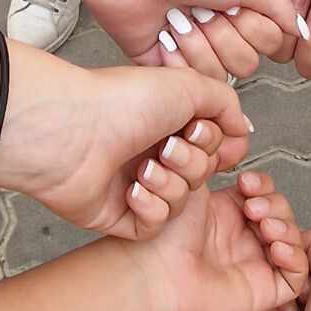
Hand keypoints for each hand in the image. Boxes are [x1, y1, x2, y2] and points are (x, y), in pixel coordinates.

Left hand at [0, 54, 252, 238]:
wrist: (69, 131)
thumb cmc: (120, 102)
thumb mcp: (188, 85)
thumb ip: (226, 103)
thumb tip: (241, 129)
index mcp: (168, 120)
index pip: (216, 146)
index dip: (217, 144)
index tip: (201, 132)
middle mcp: (153, 150)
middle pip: (204, 173)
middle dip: (192, 161)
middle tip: (166, 146)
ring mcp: (137, 184)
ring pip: (183, 202)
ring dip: (170, 184)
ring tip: (142, 168)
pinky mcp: (121, 215)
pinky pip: (156, 225)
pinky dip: (150, 208)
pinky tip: (131, 191)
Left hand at [76, 0, 295, 80]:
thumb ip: (278, 7)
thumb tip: (302, 31)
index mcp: (238, 10)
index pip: (268, 44)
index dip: (253, 29)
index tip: (234, 5)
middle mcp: (217, 31)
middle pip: (243, 65)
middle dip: (223, 37)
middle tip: (202, 10)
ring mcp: (190, 49)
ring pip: (215, 77)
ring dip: (198, 45)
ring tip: (178, 18)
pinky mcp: (161, 65)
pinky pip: (185, 82)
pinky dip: (176, 58)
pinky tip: (164, 34)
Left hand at [138, 168, 309, 310]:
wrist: (151, 272)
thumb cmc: (161, 231)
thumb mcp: (189, 178)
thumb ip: (212, 153)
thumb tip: (234, 134)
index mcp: (223, 215)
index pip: (261, 196)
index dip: (261, 186)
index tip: (245, 183)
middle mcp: (238, 240)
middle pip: (280, 215)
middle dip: (273, 204)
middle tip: (251, 206)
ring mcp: (251, 267)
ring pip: (291, 241)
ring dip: (285, 226)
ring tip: (263, 225)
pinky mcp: (261, 293)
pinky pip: (295, 277)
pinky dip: (295, 256)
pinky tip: (276, 246)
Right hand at [233, 228, 310, 310]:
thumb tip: (293, 231)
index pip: (292, 257)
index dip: (289, 247)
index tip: (287, 242)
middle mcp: (292, 306)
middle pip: (269, 268)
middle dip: (278, 267)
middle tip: (289, 273)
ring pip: (254, 285)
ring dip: (273, 294)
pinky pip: (243, 308)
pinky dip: (257, 309)